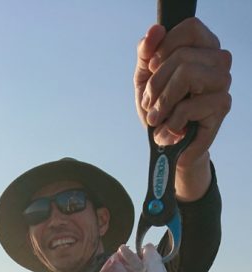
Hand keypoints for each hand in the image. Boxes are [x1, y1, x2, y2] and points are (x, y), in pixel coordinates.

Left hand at [134, 19, 231, 193]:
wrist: (167, 146)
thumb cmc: (159, 108)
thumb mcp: (145, 79)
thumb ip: (146, 53)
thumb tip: (155, 31)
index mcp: (203, 47)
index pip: (190, 28)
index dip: (165, 46)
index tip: (152, 68)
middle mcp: (218, 61)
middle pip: (183, 56)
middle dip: (157, 84)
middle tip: (150, 106)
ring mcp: (223, 82)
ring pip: (188, 74)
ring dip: (164, 102)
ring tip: (157, 120)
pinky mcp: (222, 106)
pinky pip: (188, 106)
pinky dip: (171, 123)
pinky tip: (170, 132)